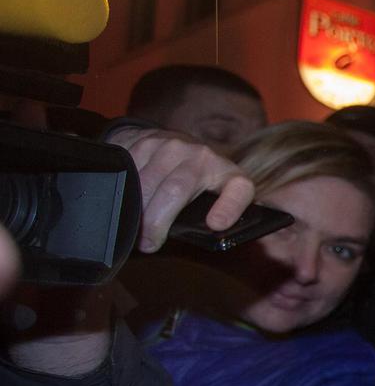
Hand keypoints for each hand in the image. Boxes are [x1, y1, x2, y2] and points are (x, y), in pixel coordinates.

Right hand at [111, 127, 254, 252]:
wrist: (168, 142)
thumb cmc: (194, 183)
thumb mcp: (211, 199)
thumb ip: (216, 220)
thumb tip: (230, 241)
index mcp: (228, 175)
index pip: (239, 188)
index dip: (229, 206)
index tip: (216, 224)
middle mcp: (204, 157)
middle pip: (176, 190)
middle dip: (158, 221)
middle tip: (148, 242)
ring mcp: (173, 146)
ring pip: (148, 183)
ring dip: (136, 211)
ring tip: (134, 229)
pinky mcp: (145, 143)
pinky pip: (129, 171)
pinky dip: (123, 192)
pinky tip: (124, 204)